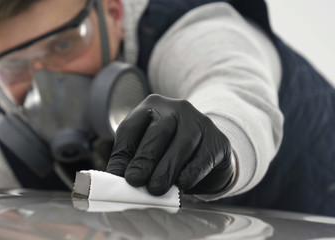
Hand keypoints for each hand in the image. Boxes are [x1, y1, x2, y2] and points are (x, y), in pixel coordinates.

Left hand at [106, 94, 232, 195]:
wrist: (209, 153)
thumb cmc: (169, 152)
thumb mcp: (148, 150)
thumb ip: (132, 159)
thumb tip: (116, 178)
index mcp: (151, 107)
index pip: (131, 128)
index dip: (123, 152)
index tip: (119, 176)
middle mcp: (177, 109)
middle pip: (158, 132)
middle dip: (145, 158)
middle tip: (135, 180)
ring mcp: (200, 122)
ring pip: (182, 143)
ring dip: (166, 169)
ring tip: (155, 189)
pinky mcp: (218, 140)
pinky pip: (203, 157)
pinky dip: (190, 173)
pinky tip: (181, 185)